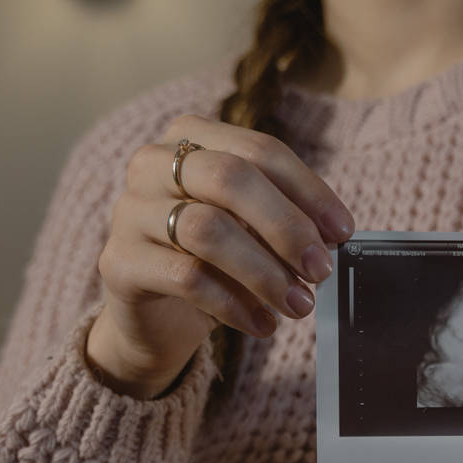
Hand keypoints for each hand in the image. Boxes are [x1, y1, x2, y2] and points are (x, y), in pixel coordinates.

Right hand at [88, 116, 354, 397]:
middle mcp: (153, 163)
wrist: (155, 318)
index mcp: (191, 137)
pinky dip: (235, 304)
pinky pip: (185, 277)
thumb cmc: (213, 262)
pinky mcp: (119, 263)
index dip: (308, 191)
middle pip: (230, 178)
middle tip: (319, 270)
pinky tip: (263, 325)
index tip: (343, 233)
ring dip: (264, 272)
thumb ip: (285, 221)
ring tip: (298, 304)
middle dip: (285, 227)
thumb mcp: (253, 231)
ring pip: (207, 229)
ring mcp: (129, 211)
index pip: (259, 150)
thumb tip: (332, 236)